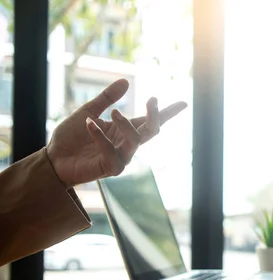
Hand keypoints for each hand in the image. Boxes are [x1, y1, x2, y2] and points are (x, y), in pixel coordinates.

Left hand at [47, 79, 186, 187]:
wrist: (53, 159)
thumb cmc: (70, 138)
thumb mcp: (87, 111)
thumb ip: (106, 99)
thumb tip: (125, 81)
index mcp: (124, 130)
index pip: (151, 121)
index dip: (168, 113)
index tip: (183, 103)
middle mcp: (127, 144)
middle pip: (152, 131)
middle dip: (155, 116)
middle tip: (151, 100)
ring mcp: (121, 157)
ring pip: (136, 141)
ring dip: (127, 125)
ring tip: (114, 113)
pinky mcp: (110, 168)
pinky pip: (113, 152)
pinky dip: (102, 138)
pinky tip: (90, 125)